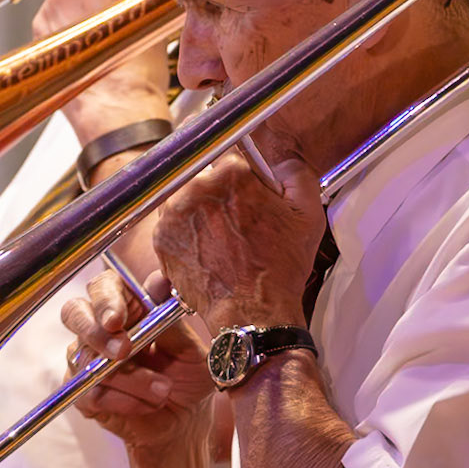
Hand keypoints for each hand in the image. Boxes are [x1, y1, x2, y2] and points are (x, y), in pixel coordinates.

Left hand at [32, 0, 169, 145]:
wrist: (115, 108)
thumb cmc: (142, 70)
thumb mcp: (161, 13)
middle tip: (117, 15)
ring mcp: (56, 2)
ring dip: (81, 9)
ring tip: (102, 40)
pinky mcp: (41, 25)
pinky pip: (55, 17)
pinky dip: (66, 27)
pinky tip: (84, 48)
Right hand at [61, 269, 213, 452]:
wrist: (185, 420)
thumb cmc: (189, 377)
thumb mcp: (191, 349)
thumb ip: (172, 319)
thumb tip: (161, 282)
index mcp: (130, 306)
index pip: (105, 287)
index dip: (105, 299)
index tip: (115, 320)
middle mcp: (102, 328)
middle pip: (74, 313)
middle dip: (95, 333)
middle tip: (122, 352)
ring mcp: (87, 360)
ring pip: (90, 360)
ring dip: (132, 379)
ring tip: (163, 391)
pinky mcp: (83, 392)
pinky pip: (92, 393)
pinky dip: (126, 401)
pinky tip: (147, 405)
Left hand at [152, 150, 326, 337]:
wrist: (252, 311)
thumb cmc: (280, 267)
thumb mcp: (307, 213)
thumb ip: (295, 173)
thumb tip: (281, 160)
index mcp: (231, 174)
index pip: (229, 156)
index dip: (241, 177)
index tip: (244, 191)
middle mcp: (196, 188)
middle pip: (204, 175)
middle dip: (218, 192)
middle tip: (235, 218)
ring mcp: (174, 213)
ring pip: (185, 197)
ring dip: (198, 209)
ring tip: (221, 235)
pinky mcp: (161, 237)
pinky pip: (171, 223)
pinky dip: (185, 232)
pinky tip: (206, 247)